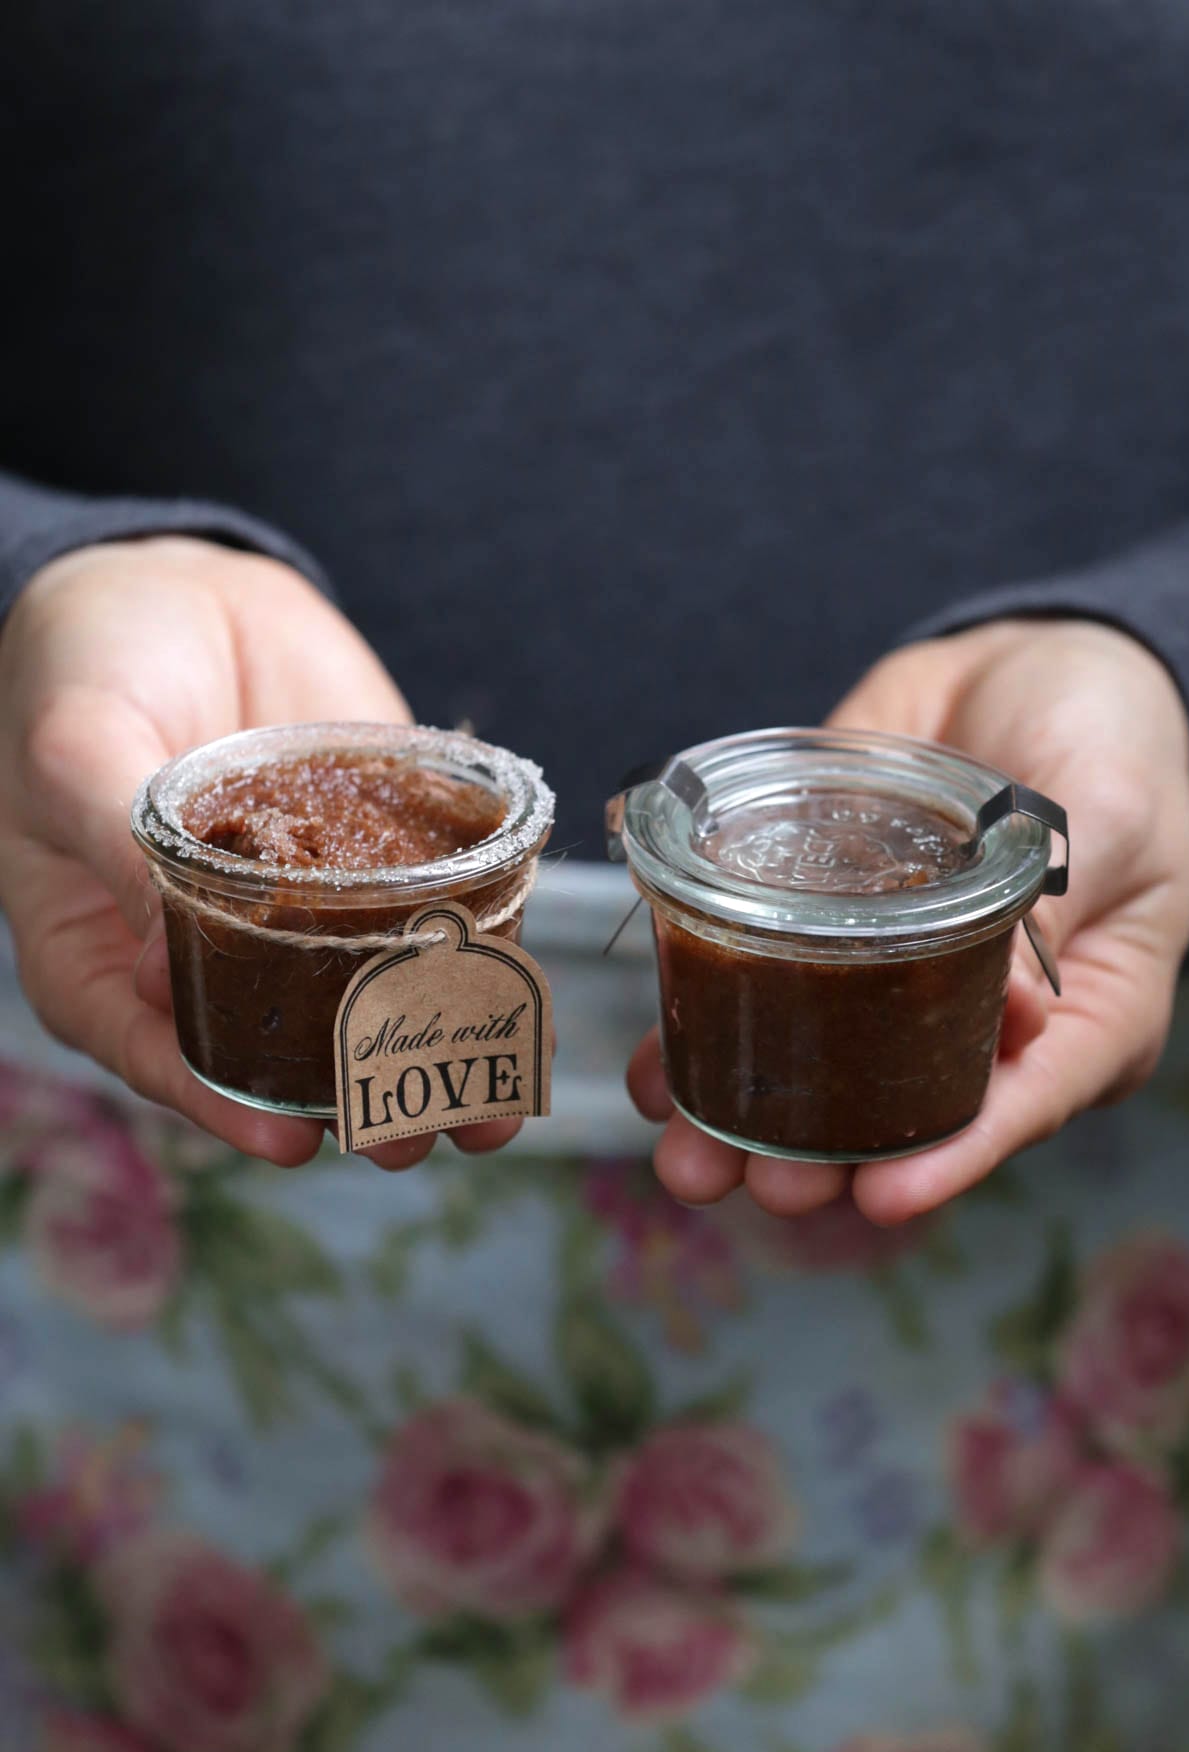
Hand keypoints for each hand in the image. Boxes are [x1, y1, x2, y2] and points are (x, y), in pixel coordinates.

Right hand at [0, 536, 523, 1168]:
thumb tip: (161, 958)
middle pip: (280, 1053)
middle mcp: (211, 950)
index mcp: (109, 955)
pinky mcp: (373, 854)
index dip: (225, 1106)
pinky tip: (524, 990)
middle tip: (419, 1131)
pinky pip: (426, 910)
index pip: (164, 1055)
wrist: (175, 582)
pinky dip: (477, 952)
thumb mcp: (75, 746)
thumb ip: (118, 840)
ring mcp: (300, 908)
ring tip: (495, 1095)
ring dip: (435, 1051)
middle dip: (354, 1099)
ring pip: (366, 1001)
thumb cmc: (83, 664)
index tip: (292, 1144)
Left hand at [628, 620, 1188, 1221]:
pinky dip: (702, 1024)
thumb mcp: (1111, 813)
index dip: (952, 1158)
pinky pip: (760, 981)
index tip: (883, 1196)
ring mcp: (892, 971)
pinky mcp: (823, 917)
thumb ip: (1059, 901)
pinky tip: (659, 1066)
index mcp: (1080, 1014)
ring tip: (690, 1155)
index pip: (1020, 1105)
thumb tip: (1012, 1006)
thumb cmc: (1110, 735)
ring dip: (746, 1120)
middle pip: (903, 1113)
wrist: (1033, 655)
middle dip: (826, 1157)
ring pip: (818, 1070)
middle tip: (765, 1182)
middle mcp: (979, 1017)